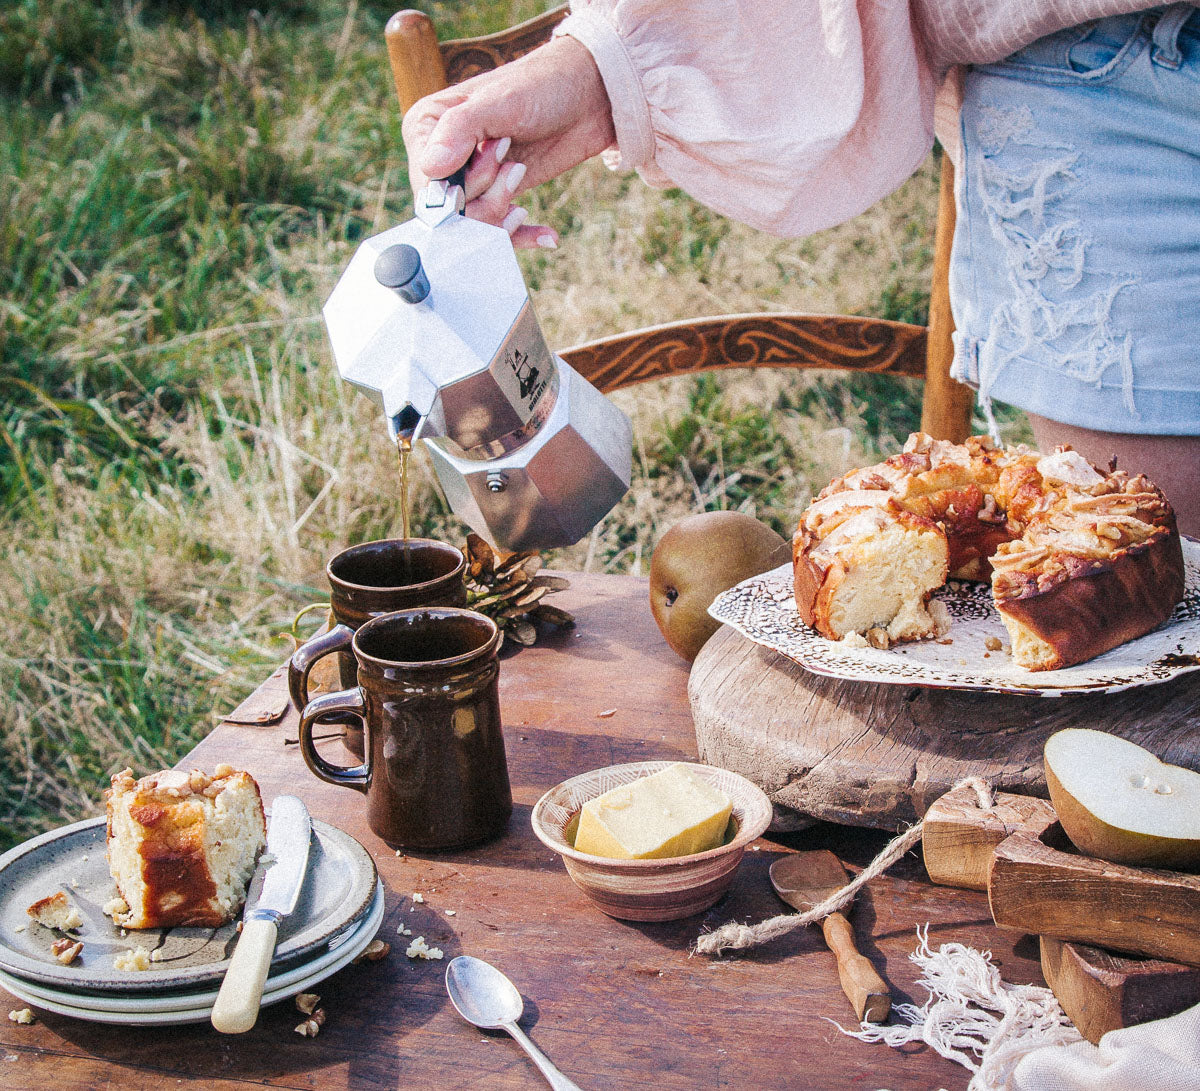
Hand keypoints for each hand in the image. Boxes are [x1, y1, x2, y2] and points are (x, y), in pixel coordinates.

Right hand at [402, 35, 614, 248]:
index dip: (461, 186)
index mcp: (426, 127)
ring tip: (522, 175)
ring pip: (474, 226)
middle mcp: (441, 157)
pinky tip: (547, 235)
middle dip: (485, 199)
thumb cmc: (538, 86)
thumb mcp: (498, 102)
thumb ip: (460, 130)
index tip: (499, 156)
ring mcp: (469, 179)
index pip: (427, 183)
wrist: (584, 95)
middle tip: (516, 166)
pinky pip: (499, 231)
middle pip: (450, 211)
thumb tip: (430, 167)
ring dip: (502, 216)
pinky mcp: (496, 195)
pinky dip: (523, 236)